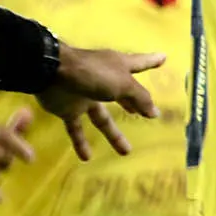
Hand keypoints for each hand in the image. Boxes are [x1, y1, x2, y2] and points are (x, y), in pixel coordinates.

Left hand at [37, 46, 163, 159]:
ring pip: (103, 118)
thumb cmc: (93, 73)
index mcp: (118, 67)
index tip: (163, 58)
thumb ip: (139, 98)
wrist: (52, 74)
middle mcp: (104, 81)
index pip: (140, 63)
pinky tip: (87, 158)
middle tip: (144, 114)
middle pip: (123, 94)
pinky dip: (81, 142)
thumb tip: (155, 113)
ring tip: (127, 151)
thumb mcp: (123, 84)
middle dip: (134, 104)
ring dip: (114, 135)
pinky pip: (77, 129)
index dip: (152, 61)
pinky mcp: (69, 109)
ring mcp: (86, 95)